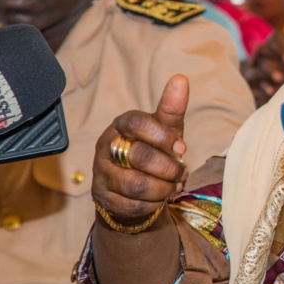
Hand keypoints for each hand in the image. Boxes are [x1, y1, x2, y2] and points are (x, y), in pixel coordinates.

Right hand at [91, 74, 189, 224]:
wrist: (135, 185)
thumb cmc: (153, 149)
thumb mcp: (165, 129)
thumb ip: (171, 108)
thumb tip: (180, 79)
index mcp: (121, 125)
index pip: (136, 124)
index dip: (162, 136)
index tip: (182, 148)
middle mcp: (106, 147)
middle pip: (139, 157)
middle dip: (169, 167)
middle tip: (182, 172)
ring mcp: (102, 173)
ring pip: (136, 185)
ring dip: (163, 188)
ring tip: (175, 185)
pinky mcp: (103, 197)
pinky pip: (132, 205)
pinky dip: (153, 203)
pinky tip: (160, 197)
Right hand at [241, 29, 283, 106]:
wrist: (255, 81)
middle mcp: (269, 50)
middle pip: (273, 43)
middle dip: (282, 50)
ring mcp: (256, 63)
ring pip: (263, 61)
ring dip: (271, 69)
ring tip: (280, 78)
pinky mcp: (250, 78)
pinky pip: (254, 78)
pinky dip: (263, 85)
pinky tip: (270, 91)